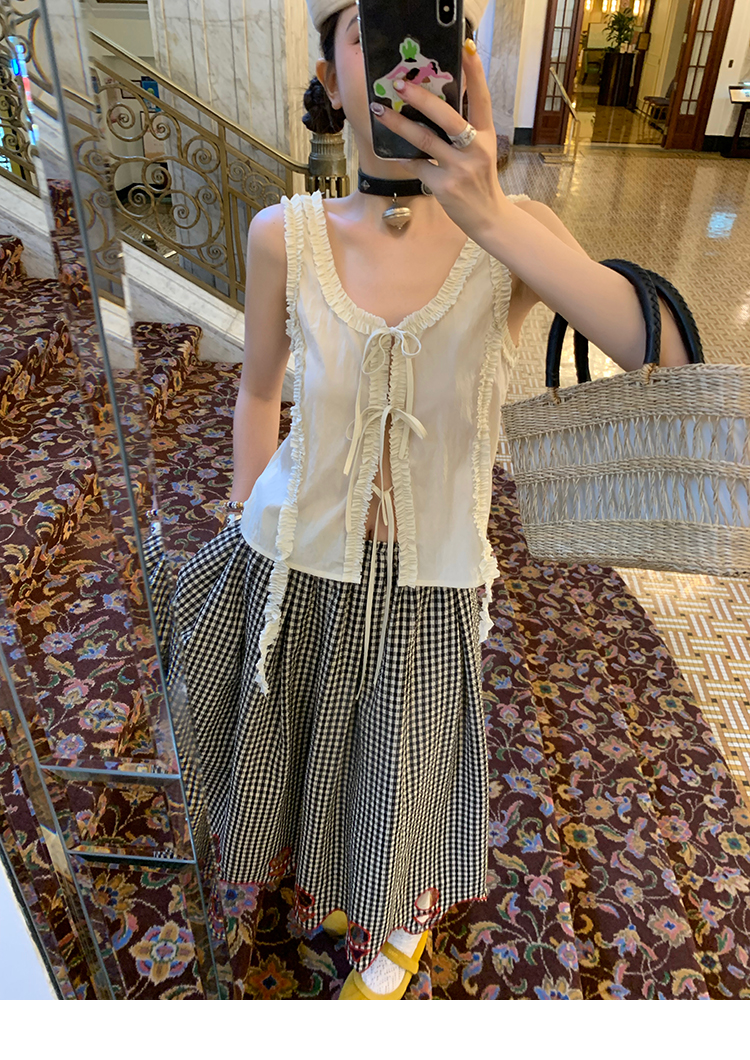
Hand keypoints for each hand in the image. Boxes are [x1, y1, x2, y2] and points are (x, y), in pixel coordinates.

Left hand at [369, 39, 507, 243]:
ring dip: (399, 125)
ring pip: (425, 140)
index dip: (475, 73)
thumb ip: (465, 131)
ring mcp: (459, 168)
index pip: (482, 98)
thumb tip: (433, 107)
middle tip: (400, 84)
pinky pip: (417, 166)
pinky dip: (403, 157)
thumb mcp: (481, 152)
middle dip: (421, 98)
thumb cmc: (479, 181)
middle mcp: (476, 149)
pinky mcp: (444, 187)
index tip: (467, 47)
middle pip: (447, 117)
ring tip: (380, 111)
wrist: (488, 217)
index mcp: (487, 135)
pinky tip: (391, 149)